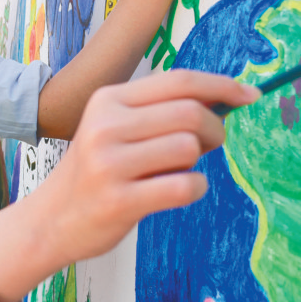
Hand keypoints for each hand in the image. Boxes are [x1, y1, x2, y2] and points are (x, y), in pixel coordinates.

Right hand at [0, 70, 261, 301]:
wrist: (50, 220)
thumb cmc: (94, 171)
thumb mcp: (112, 128)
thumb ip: (158, 111)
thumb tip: (222, 98)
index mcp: (108, 100)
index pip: (178, 81)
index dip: (221, 86)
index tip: (250, 95)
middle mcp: (106, 126)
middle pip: (189, 112)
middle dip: (214, 129)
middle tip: (210, 145)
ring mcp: (109, 164)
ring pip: (188, 148)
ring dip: (198, 162)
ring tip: (179, 171)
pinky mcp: (119, 201)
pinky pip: (184, 186)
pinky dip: (194, 188)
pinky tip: (179, 191)